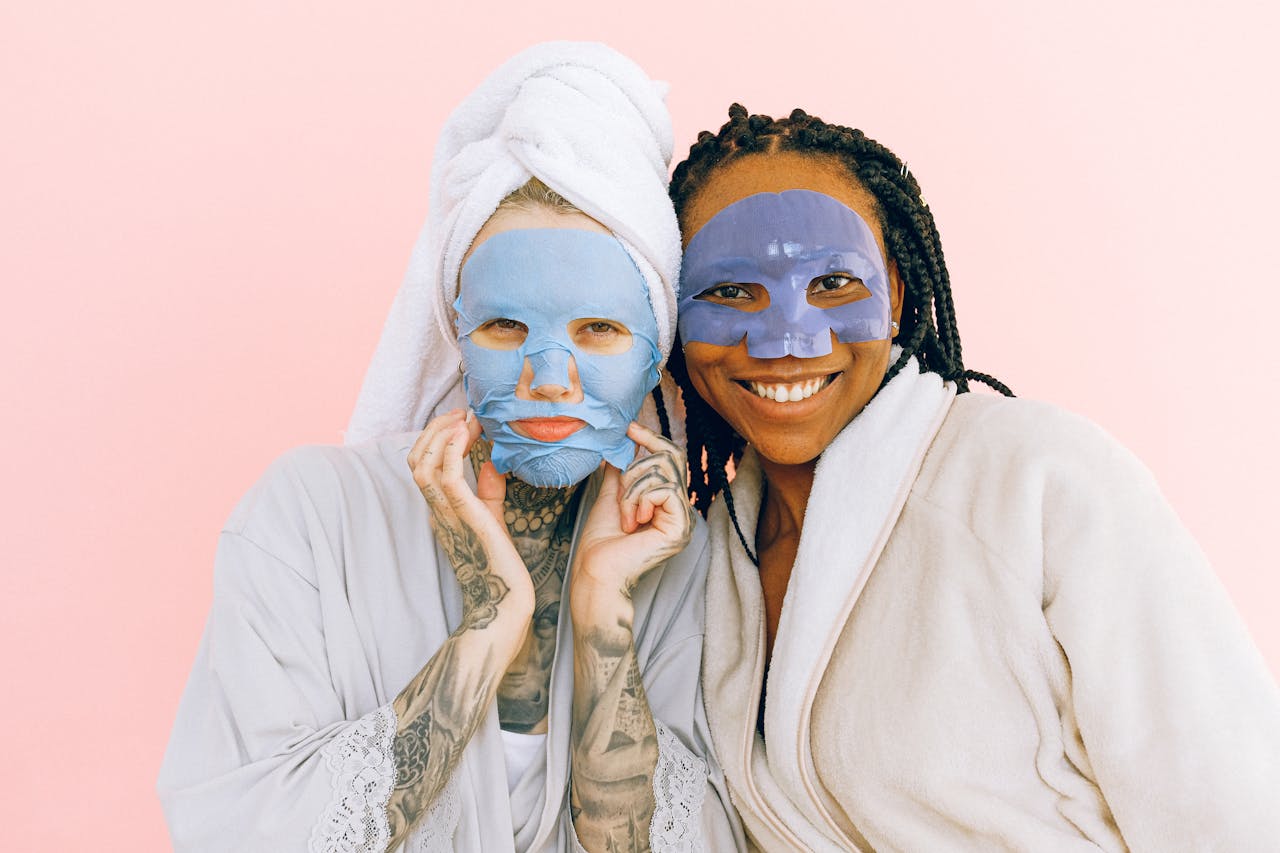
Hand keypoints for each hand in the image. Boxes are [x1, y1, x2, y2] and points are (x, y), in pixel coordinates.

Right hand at [408, 410, 533, 630]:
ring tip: (464, 417)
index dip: (436, 438)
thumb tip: (491, 461)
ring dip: (441, 434)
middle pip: (415, 460)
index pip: (423, 466)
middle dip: (434, 429)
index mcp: (441, 510)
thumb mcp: (492, 519)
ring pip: (423, 464)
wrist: (504, 603)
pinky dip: (451, 450)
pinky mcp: (463, 517)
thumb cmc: (500, 565)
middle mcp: (437, 511)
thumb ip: (489, 491)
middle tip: (461, 412)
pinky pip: (446, 477)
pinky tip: (466, 433)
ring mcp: (446, 514)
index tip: (462, 420)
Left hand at [570, 422, 695, 601]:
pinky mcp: (681, 527)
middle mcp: (680, 509)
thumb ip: (621, 472)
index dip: (652, 438)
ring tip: (624, 517)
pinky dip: (639, 500)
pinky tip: (633, 523)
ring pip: (663, 472)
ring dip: (632, 490)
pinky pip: (664, 489)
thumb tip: (621, 446)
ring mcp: (683, 519)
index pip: (671, 457)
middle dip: (635, 468)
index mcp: (666, 502)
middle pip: (670, 457)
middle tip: (619, 495)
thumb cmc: (600, 543)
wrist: (594, 571)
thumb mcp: (611, 496)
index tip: (628, 427)